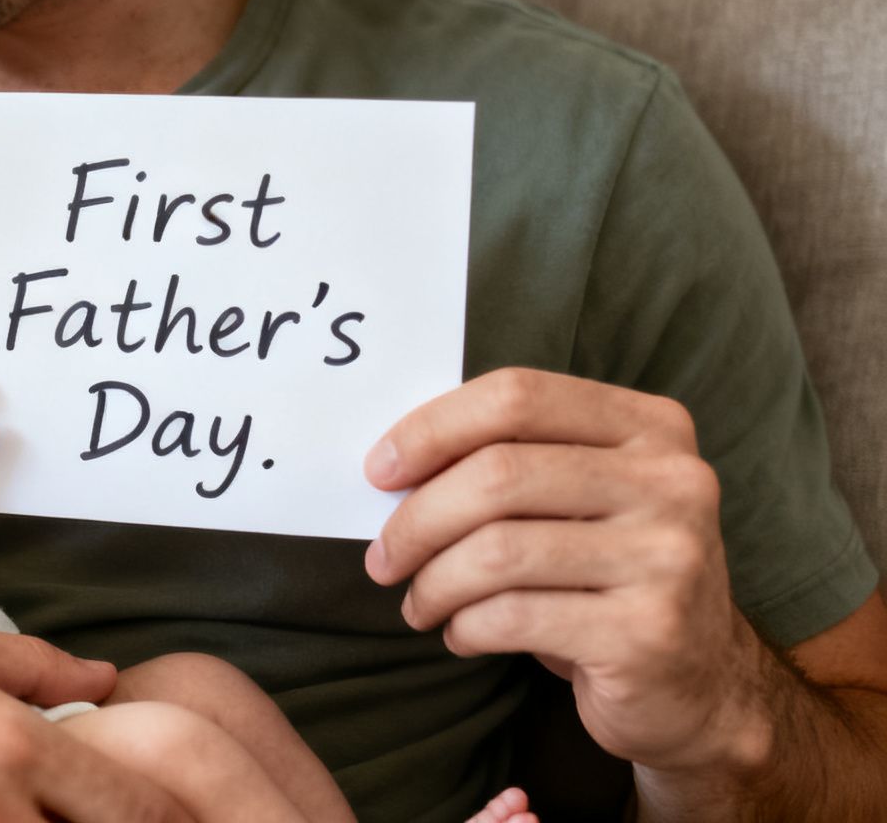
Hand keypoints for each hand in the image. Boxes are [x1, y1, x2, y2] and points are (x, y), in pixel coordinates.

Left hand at [364, 368, 773, 775]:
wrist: (702, 685)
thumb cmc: (609, 577)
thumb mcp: (583, 498)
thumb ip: (515, 459)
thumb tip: (392, 463)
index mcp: (652, 426)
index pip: (517, 397)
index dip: (431, 429)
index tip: (379, 471)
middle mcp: (673, 481)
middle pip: (498, 474)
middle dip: (417, 520)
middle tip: (383, 558)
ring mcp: (668, 557)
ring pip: (496, 550)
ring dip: (433, 582)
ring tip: (419, 603)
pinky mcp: (648, 631)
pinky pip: (513, 616)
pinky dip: (465, 627)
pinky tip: (462, 635)